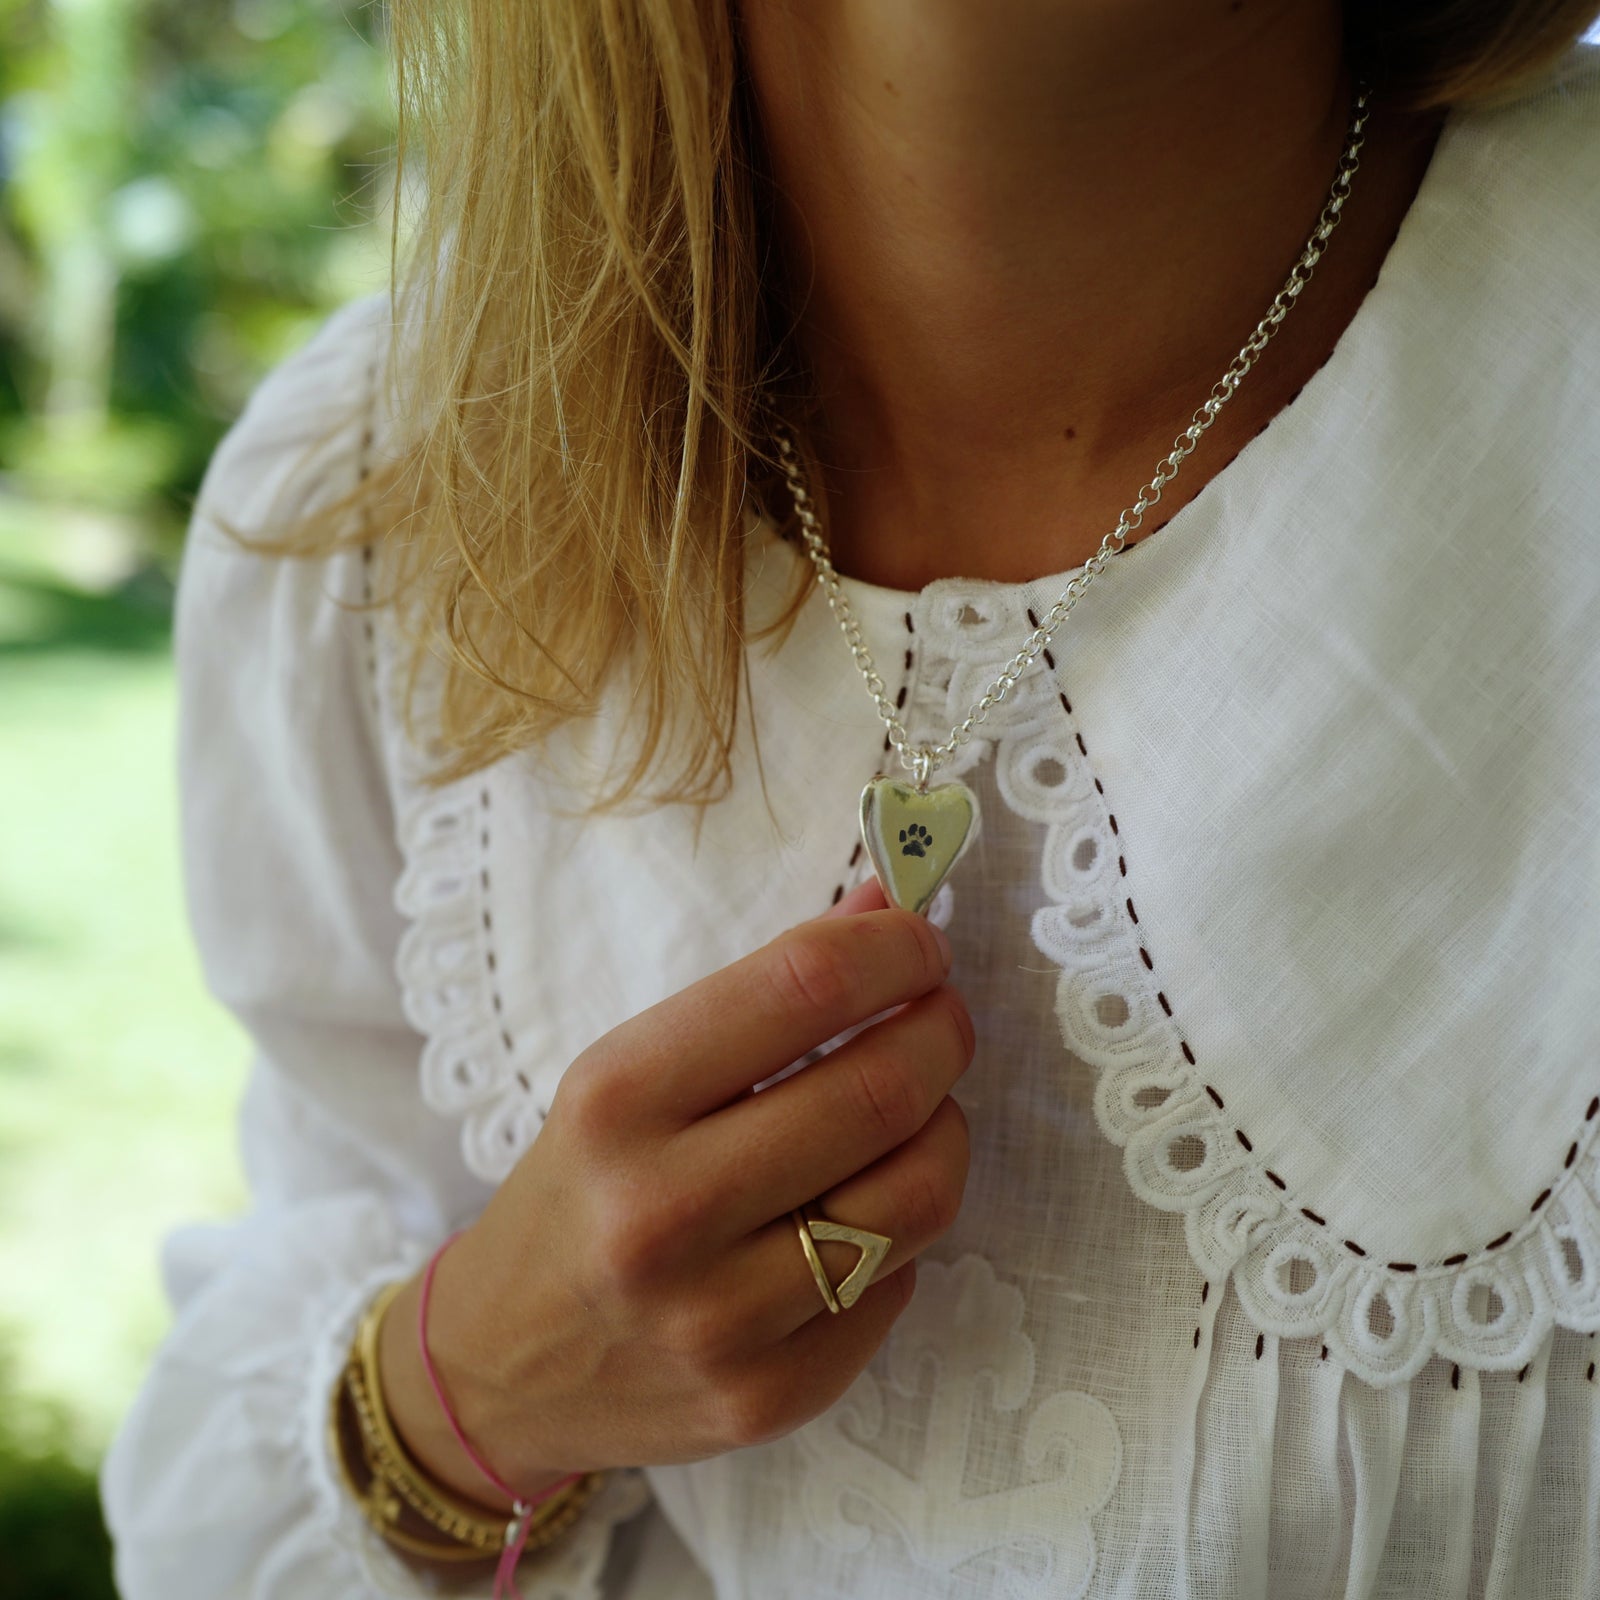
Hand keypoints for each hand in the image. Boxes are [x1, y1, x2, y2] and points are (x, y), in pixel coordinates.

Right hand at [379, 879, 972, 1506]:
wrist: (501, 1365)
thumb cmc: (579, 1189)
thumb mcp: (629, 1072)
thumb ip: (762, 994)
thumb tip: (886, 912)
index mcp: (617, 1101)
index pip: (803, 989)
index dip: (893, 950)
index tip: (922, 941)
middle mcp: (662, 1212)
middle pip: (879, 1094)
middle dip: (941, 1033)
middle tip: (942, 1017)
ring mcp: (717, 1319)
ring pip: (916, 1197)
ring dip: (944, 1130)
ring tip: (917, 1112)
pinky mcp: (766, 1397)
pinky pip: (896, 1285)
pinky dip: (898, 1234)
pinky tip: (856, 1216)